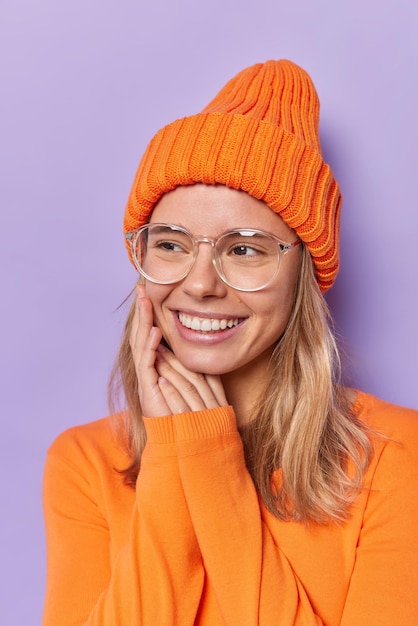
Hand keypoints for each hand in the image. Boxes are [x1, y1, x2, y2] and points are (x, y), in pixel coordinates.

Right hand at [130, 285, 227, 416]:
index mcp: (159, 363)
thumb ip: (198, 362)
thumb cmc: (193, 412)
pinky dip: (150, 346)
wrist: (184, 439)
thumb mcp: (199, 380)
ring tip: (144, 301)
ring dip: (142, 321)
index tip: (152, 291)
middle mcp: (150, 367)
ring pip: (141, 343)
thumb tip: (207, 341)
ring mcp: (147, 377)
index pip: (151, 331)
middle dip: (142, 310)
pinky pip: (146, 363)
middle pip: (142, 333)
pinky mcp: (147, 388)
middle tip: (141, 288)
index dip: (150, 312)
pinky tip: (154, 332)